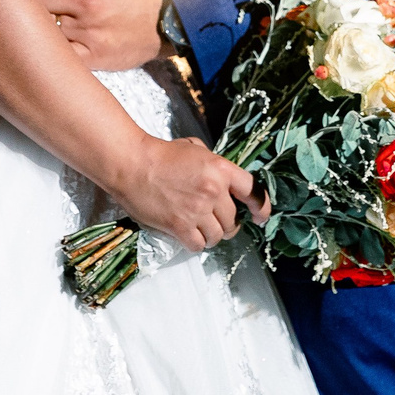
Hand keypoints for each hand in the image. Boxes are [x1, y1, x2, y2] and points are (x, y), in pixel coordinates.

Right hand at [106, 135, 260, 250]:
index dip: (262, 208)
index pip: (253, 192)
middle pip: (233, 220)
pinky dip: (196, 243)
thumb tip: (225, 182)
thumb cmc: (161, 154)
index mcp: (221, 169)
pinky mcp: (180, 226)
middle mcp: (213, 191)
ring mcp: (197, 210)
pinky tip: (188, 234)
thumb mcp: (196, 149)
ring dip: (212, 235)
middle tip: (215, 219)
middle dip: (228, 223)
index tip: (260, 216)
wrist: (132, 164)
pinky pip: (199, 245)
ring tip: (201, 227)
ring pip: (218, 236)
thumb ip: (215, 165)